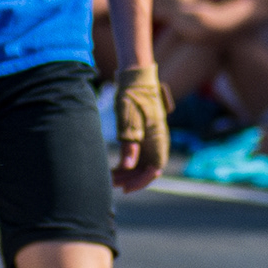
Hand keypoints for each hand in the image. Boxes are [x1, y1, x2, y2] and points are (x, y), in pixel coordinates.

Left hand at [111, 65, 169, 189]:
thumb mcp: (129, 121)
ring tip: (108, 178)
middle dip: (130, 179)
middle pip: (146, 169)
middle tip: (110, 184)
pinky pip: (136, 156)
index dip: (140, 181)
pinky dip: (125, 164)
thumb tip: (128, 166)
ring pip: (140, 164)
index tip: (125, 188)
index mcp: (158, 139)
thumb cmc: (132, 97)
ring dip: (126, 173)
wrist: (135, 79)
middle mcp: (157, 142)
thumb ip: (129, 144)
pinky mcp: (142, 136)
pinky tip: (112, 168)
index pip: (154, 169)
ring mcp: (150, 139)